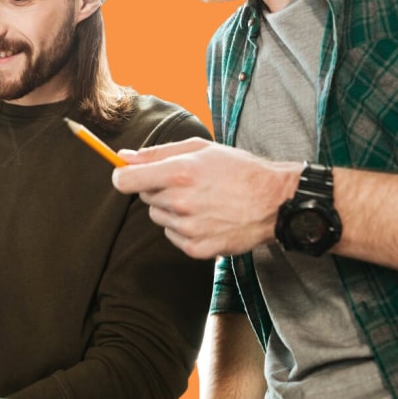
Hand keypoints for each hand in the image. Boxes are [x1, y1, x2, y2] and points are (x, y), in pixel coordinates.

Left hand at [112, 138, 301, 258]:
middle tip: (188, 183)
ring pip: (159, 217)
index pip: (126, 181)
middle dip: (159, 189)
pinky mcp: (196, 248)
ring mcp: (188, 228)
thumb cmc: (239, 170)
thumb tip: (123, 157)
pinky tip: (207, 217)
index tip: (128, 176)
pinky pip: (172, 236)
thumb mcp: (201, 149)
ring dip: (172, 209)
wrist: (274, 202)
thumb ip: (158, 153)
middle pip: (145, 198)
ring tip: (201, 200)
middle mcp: (180, 202)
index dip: (123, 177)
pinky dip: (184, 227)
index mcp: (179, 173)